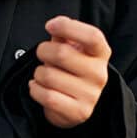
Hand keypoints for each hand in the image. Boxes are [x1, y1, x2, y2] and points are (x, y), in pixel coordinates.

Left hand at [29, 14, 110, 128]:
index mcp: (101, 54)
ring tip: (43, 75)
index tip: (50, 26)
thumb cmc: (71, 69)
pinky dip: (35, 89)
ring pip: (49, 76)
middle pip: (62, 53)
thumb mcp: (72, 47)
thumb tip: (55, 25)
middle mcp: (99, 74)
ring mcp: (91, 95)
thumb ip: (65, 34)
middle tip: (42, 54)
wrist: (76, 104)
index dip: (68, 27)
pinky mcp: (79, 112)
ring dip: (38, 73)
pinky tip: (38, 87)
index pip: (92, 36)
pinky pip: (46, 96)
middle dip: (43, 51)